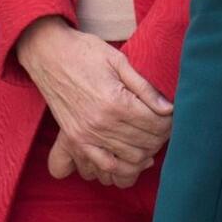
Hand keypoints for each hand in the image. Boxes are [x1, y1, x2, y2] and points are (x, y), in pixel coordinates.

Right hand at [17, 16, 171, 186]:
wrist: (49, 55)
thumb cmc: (86, 52)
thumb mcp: (120, 61)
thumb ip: (145, 88)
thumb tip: (168, 109)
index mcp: (116, 102)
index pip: (155, 124)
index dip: (169, 122)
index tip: (171, 116)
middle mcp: (101, 124)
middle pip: (145, 143)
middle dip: (160, 137)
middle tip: (163, 127)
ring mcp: (86, 136)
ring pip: (128, 160)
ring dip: (145, 154)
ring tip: (150, 140)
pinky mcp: (75, 141)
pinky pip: (102, 167)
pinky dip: (120, 168)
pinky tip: (130, 158)